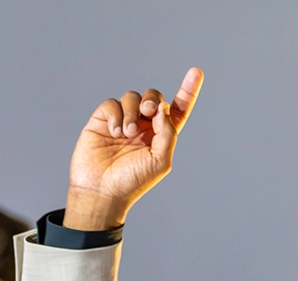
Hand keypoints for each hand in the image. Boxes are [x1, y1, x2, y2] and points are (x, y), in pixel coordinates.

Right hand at [65, 67, 203, 229]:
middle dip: (153, 99)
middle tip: (148, 111)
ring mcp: (123, 122)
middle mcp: (143, 126)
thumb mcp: (160, 160)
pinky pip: (112, 103)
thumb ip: (167, 132)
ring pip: (132, 97)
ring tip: (127, 134)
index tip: (196, 72)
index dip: (188, 91)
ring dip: (132, 112)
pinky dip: (116, 114)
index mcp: (161, 136)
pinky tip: (114, 132)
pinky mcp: (103, 120)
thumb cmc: (133, 182)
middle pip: (154, 97)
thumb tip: (163, 107)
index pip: (178, 110)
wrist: (101, 191)